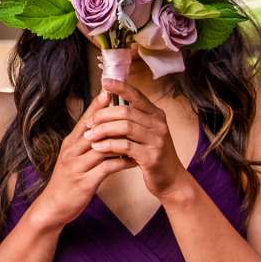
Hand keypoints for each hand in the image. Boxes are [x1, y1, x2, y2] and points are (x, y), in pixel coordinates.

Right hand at [29, 95, 137, 230]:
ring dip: (121, 140)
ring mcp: (78, 166)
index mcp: (70, 143)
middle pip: (95, 129)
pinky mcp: (85, 182)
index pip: (85, 119)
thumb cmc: (66, 180)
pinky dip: (122, 163)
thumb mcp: (72, 157)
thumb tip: (100, 128)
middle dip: (113, 118)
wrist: (53, 206)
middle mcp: (72, 151)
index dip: (97, 105)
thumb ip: (84, 143)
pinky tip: (134, 161)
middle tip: (131, 108)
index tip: (110, 91)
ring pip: (103, 146)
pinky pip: (107, 168)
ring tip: (138, 135)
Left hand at [86, 80, 190, 198]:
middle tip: (89, 123)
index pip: (136, 95)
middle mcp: (159, 124)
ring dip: (103, 130)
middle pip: (126, 111)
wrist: (170, 179)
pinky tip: (98, 147)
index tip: (104, 82)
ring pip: (125, 127)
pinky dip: (108, 145)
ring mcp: (157, 140)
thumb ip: (131, 118)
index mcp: (156, 114)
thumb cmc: (152, 154)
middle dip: (103, 115)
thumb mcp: (145, 133)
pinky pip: (125, 146)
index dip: (120, 87)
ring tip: (90, 135)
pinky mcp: (151, 156)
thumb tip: (107, 101)